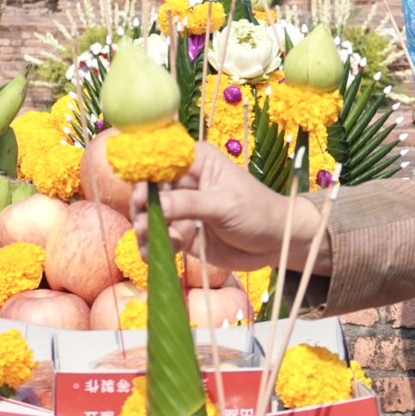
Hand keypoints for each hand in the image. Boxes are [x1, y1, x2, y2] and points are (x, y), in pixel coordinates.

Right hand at [132, 141, 322, 270]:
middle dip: (143, 207)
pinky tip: (158, 255)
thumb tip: (155, 204)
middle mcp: (184, 182)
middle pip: (149, 190)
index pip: (162, 160)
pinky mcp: (182, 232)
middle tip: (143, 225)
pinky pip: (160, 238)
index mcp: (196, 161)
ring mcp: (181, 208)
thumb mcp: (224, 205)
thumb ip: (189, 204)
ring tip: (149, 242)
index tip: (139, 195)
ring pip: (151, 216)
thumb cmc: (257, 212)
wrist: (274, 243)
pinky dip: (155, 247)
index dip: (145, 174)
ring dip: (145, 230)